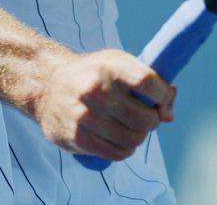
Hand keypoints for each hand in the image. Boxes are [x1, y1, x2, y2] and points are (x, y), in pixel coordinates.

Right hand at [31, 49, 174, 160]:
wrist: (47, 85)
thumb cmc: (93, 74)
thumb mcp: (118, 64)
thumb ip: (148, 82)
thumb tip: (169, 114)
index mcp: (109, 66)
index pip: (147, 82)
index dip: (163, 94)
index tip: (161, 97)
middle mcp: (96, 89)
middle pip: (144, 117)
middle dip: (153, 120)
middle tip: (146, 117)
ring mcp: (85, 115)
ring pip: (133, 139)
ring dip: (139, 137)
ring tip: (132, 128)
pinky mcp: (78, 137)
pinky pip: (116, 153)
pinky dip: (125, 149)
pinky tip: (121, 140)